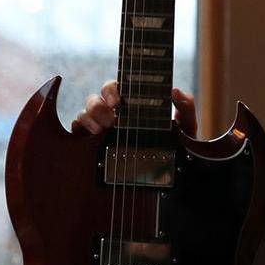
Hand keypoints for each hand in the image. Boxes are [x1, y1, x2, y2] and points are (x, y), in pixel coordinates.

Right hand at [72, 80, 197, 136]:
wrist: (169, 176)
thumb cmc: (175, 148)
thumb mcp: (185, 130)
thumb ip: (186, 110)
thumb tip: (176, 91)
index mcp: (131, 105)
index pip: (116, 89)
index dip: (113, 90)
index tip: (118, 101)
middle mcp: (113, 114)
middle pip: (96, 99)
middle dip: (99, 106)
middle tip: (111, 120)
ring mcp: (100, 128)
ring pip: (85, 113)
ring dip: (90, 118)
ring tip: (102, 131)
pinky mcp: (90, 144)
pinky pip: (78, 131)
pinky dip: (79, 129)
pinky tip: (88, 137)